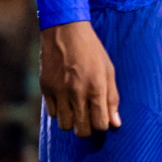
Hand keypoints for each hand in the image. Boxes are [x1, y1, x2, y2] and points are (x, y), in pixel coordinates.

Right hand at [39, 20, 120, 137]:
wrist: (65, 31)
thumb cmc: (92, 50)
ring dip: (72, 121)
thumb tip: (115, 124)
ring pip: (65, 125)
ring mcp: (59, 92)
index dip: (102, 125)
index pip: (100, 124)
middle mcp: (77, 92)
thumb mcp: (108, 70)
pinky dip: (59, 110)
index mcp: (96, 87)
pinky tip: (64, 98)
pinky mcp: (46, 89)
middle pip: (82, 130)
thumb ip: (112, 98)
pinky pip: (52, 113)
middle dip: (87, 128)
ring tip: (76, 108)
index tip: (101, 118)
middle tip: (88, 117)